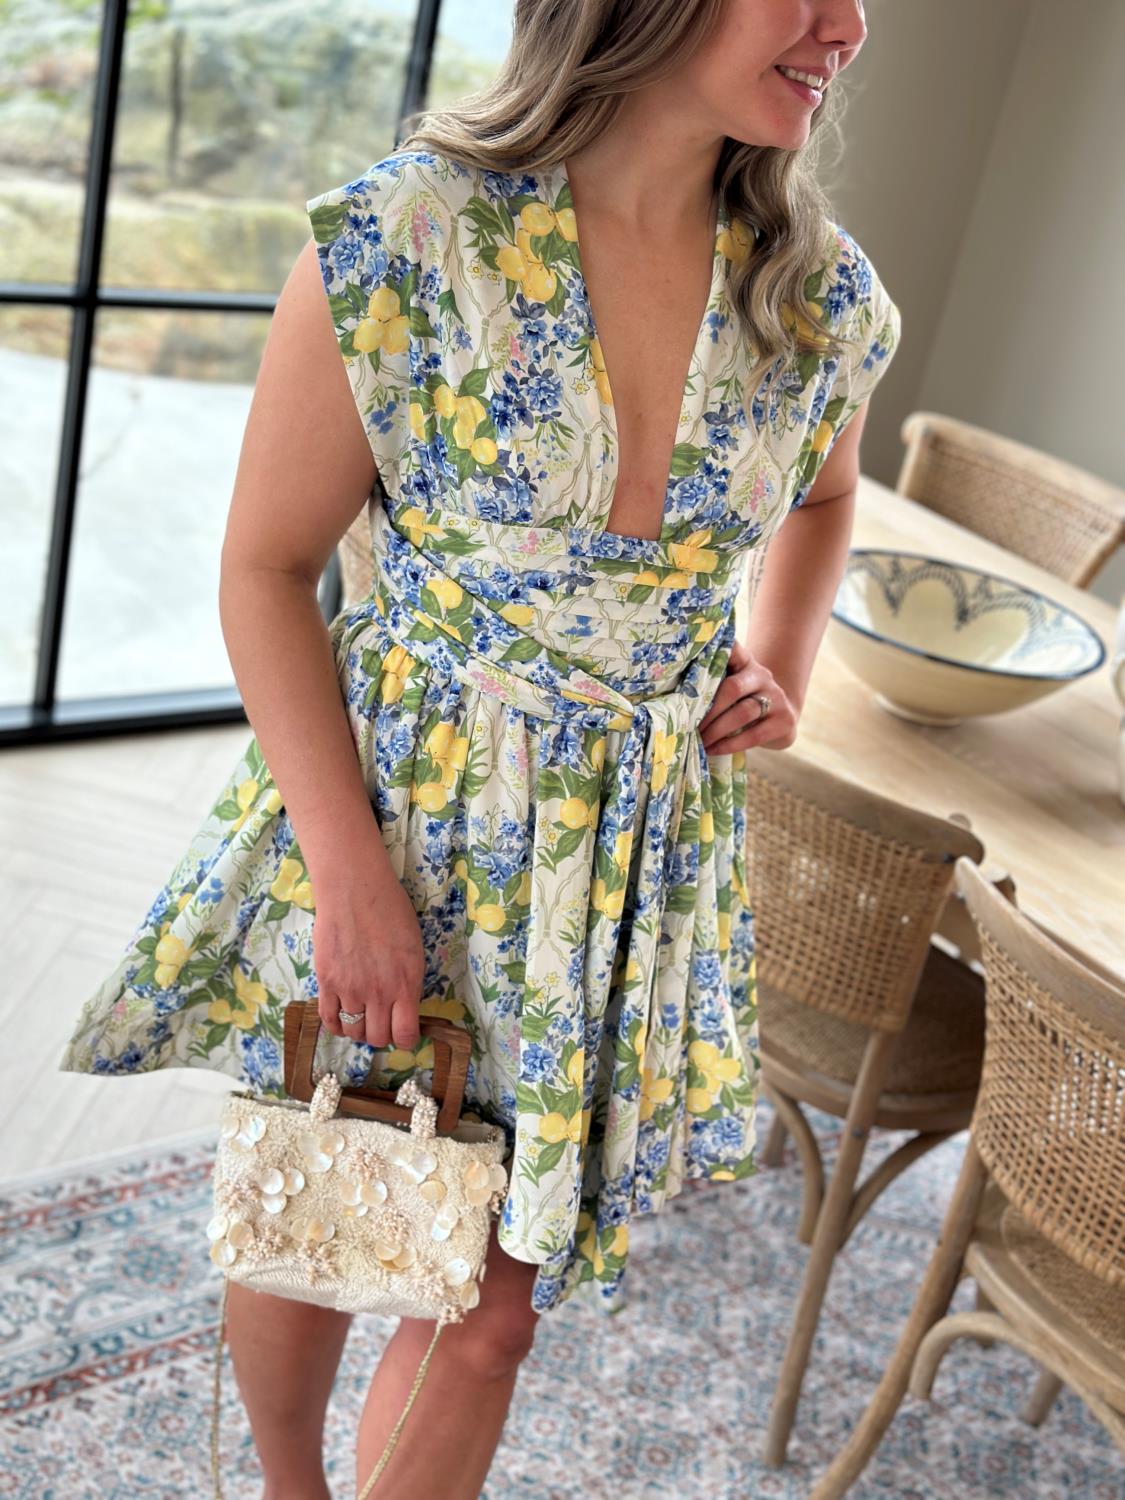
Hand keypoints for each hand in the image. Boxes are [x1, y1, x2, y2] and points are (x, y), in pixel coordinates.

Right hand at [311, 867, 423, 1049]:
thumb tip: (404, 1008)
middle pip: (377, 1038)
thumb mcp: (414, 949)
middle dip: (381, 1035)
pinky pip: (328, 1018)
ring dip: (358, 1029)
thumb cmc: (391, 912)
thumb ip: (409, 983)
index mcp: (405, 985)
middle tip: (381, 1022)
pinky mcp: (326, 981)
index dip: (405, 1039)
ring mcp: (350, 989)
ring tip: (361, 1016)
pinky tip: (342, 1016)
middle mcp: (378, 993)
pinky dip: (336, 1025)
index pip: (405, 1036)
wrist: (355, 891)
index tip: (403, 1031)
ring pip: (353, 1031)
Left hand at [698, 637, 798, 754]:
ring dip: (716, 730)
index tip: (694, 657)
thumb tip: (675, 692)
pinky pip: (753, 735)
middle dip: (707, 710)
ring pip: (743, 713)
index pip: (732, 650)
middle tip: (687, 725)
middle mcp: (763, 676)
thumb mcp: (734, 683)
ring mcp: (776, 698)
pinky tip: (713, 749)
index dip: (716, 651)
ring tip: (699, 740)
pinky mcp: (784, 721)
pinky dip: (729, 745)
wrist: (782, 717)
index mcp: (746, 662)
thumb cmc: (744, 701)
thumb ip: (713, 680)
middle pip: (732, 688)